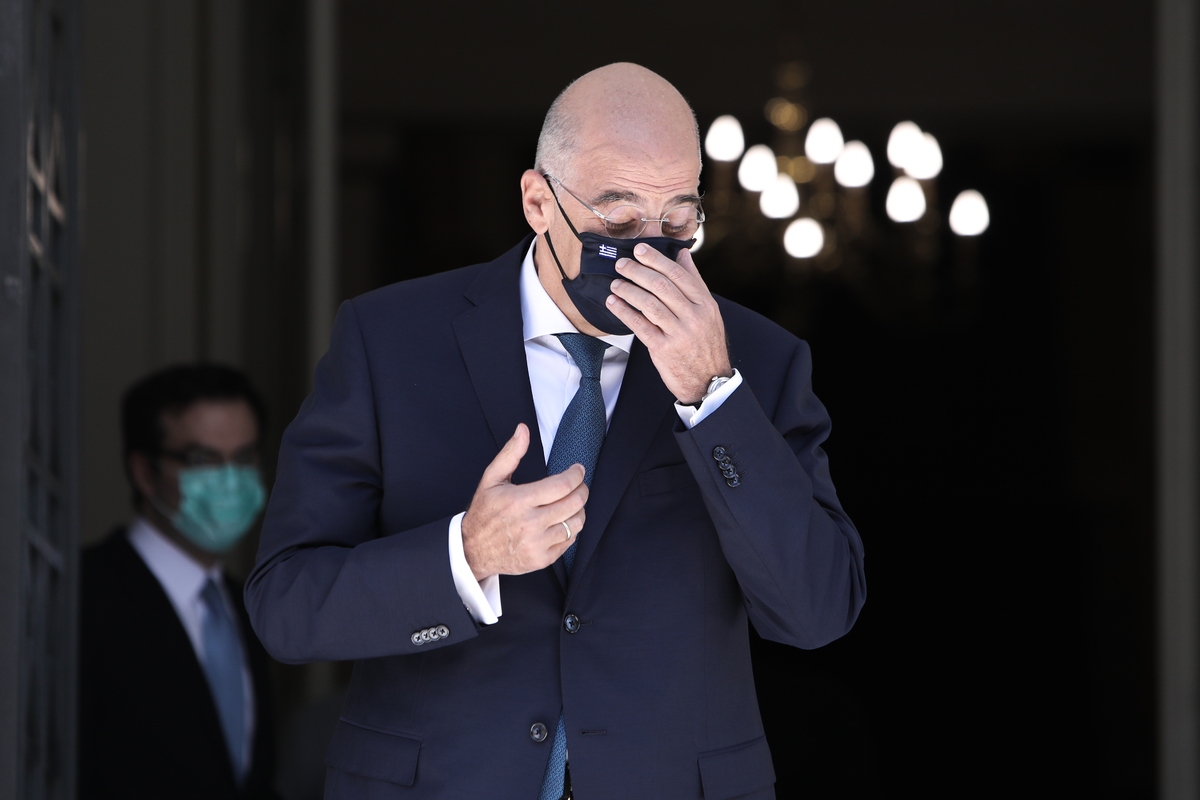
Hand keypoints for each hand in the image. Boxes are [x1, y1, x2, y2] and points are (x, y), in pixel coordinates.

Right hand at [461, 424, 587, 579]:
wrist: (472, 550)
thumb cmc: (484, 512)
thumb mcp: (491, 479)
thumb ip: (511, 454)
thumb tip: (523, 430)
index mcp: (519, 501)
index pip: (562, 486)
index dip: (576, 475)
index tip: (578, 470)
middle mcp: (530, 524)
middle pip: (574, 503)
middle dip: (582, 490)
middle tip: (579, 485)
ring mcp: (537, 544)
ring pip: (576, 523)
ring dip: (579, 510)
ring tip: (571, 503)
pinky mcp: (542, 559)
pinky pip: (570, 541)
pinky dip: (571, 529)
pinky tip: (562, 521)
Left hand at [606, 243, 731, 403]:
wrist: (709, 381)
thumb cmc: (705, 343)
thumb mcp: (708, 312)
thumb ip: (694, 282)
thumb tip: (682, 254)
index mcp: (705, 304)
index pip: (678, 274)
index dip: (656, 260)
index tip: (639, 251)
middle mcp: (694, 316)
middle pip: (661, 286)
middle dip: (637, 272)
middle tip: (622, 264)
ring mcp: (679, 333)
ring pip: (649, 304)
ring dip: (628, 290)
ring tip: (615, 283)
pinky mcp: (664, 349)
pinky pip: (640, 325)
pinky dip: (624, 312)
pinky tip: (614, 303)